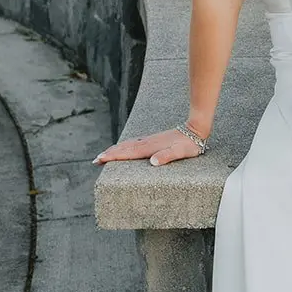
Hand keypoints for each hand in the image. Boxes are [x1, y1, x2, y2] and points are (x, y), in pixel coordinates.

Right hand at [92, 127, 207, 167]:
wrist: (196, 129)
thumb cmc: (188, 144)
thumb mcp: (180, 153)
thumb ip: (166, 156)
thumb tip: (153, 162)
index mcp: (150, 148)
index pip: (127, 153)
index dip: (113, 156)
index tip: (100, 159)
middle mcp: (147, 143)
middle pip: (124, 148)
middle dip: (110, 153)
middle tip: (96, 160)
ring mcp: (150, 140)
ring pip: (129, 144)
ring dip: (116, 149)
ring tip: (105, 154)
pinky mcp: (154, 139)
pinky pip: (135, 143)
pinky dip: (126, 146)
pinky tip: (125, 147)